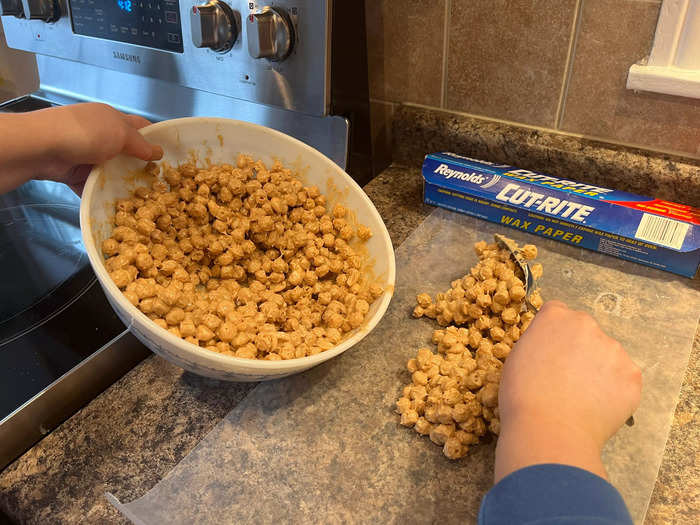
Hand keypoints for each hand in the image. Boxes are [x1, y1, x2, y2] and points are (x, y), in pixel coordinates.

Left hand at [0, 103, 162, 194]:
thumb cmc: (83, 133)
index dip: (155, 139)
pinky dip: (100, 194)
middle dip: (140, 166)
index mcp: (111, 118)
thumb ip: (141, 145)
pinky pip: (92, 185)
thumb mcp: (120, 134)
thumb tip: (159, 152)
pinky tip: (116, 204)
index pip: (139, 126)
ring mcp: (85, 154)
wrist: (39, 147)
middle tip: (159, 183)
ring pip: (110, 171)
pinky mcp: (73, 172)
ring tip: (142, 198)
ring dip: (120, 183)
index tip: (170, 156)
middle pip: (125, 152)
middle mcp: (99, 135)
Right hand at [494, 300, 641, 481]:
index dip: (554, 334)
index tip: (550, 354)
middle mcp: (587, 325)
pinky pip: (623, 378)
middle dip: (579, 349)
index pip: (558, 313)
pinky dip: (614, 390)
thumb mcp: (518, 357)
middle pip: (586, 332)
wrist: (549, 430)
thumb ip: (539, 343)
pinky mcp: (632, 375)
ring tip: (583, 397)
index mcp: (555, 316)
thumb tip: (551, 350)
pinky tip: (597, 406)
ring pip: (607, 355)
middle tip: (567, 378)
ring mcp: (614, 349)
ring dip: (599, 369)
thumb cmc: (522, 395)